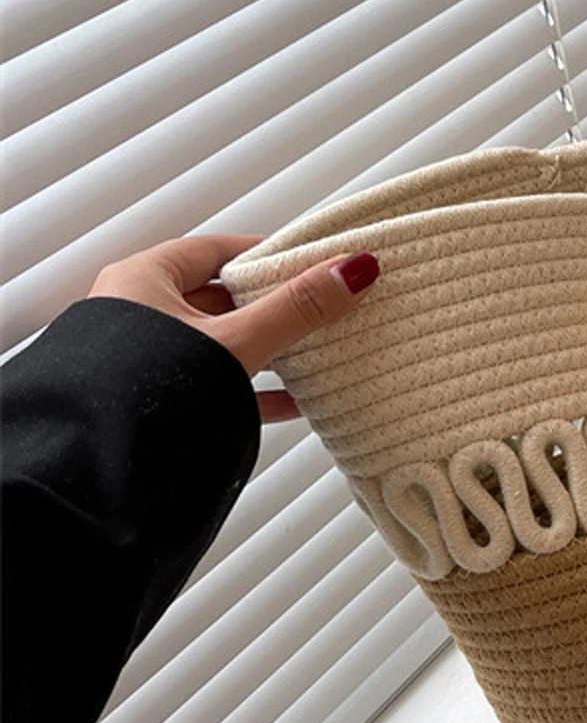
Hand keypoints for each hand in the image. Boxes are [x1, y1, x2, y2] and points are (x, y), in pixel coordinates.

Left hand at [88, 235, 379, 422]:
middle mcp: (137, 315)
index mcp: (143, 280)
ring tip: (314, 351)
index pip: (218, 250)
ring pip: (221, 344)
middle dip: (274, 305)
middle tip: (321, 305)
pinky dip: (254, 388)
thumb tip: (352, 270)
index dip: (268, 255)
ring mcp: (146, 361)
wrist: (98, 472)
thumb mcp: (237, 341)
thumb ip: (296, 307)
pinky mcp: (157, 401)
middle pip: (222, 298)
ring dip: (268, 349)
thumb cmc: (143, 394)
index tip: (311, 263)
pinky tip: (292, 400)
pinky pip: (215, 384)